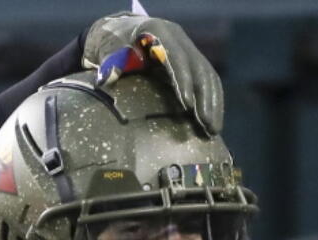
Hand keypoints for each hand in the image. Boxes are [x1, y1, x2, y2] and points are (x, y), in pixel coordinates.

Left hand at [82, 13, 222, 135]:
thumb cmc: (114, 45)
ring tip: (213, 130)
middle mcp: (178, 38)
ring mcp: (188, 48)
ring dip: (212, 104)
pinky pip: (208, 81)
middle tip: (207, 125)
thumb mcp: (110, 52)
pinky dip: (212, 101)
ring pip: (208, 76)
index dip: (183, 80)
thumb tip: (104, 80)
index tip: (187, 105)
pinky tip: (212, 120)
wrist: (123, 33)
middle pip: (199, 68)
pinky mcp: (192, 61)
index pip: (176, 57)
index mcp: (159, 32)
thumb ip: (111, 65)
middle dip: (204, 99)